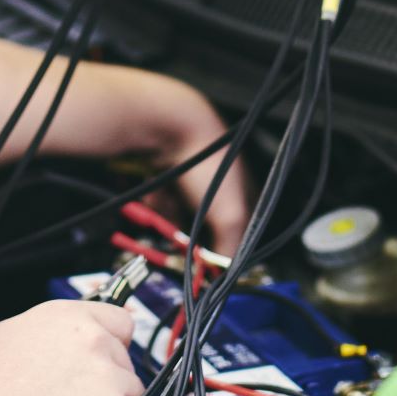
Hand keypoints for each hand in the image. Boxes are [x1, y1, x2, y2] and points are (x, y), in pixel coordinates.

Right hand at [0, 299, 146, 395]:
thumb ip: (34, 332)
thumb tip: (43, 340)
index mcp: (64, 317)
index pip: (117, 318)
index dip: (111, 339)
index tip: (106, 352)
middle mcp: (91, 341)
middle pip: (124, 356)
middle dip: (107, 374)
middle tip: (78, 395)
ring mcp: (107, 377)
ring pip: (133, 389)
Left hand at [98, 66, 251, 252]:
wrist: (170, 125)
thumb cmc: (207, 160)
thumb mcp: (228, 213)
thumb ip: (231, 244)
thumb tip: (228, 270)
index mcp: (242, 190)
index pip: (239, 229)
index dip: (224, 249)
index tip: (210, 265)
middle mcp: (220, 181)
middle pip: (206, 222)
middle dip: (193, 235)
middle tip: (181, 246)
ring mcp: (194, 173)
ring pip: (181, 210)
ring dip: (171, 218)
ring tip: (164, 216)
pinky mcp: (170, 168)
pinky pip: (163, 195)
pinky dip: (157, 201)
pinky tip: (154, 198)